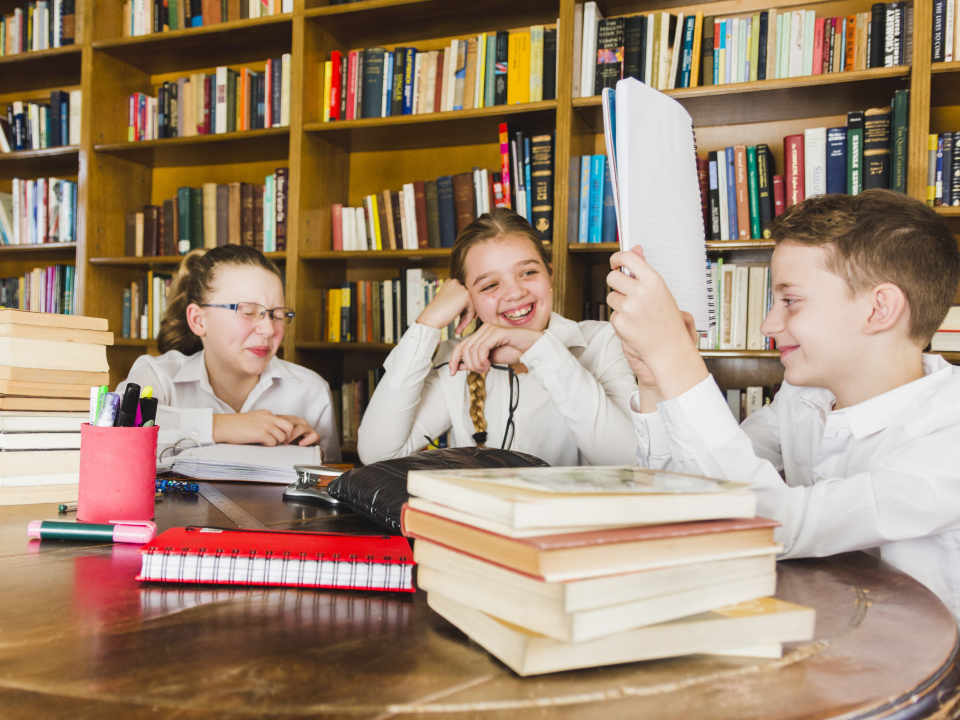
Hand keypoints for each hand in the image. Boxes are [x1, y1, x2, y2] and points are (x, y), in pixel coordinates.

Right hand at [213, 410, 299, 446]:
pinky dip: (268, 445)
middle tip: (278, 442)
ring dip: (275, 442)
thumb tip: (274, 432)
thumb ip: (265, 423)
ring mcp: (265, 425)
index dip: (285, 432)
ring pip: (281, 437)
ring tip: (265, 443)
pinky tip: (260, 444)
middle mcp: (268, 417)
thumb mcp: (254, 419)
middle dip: (286, 437)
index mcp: (267, 414)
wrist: (223, 425)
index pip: (286, 422)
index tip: (280, 438)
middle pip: (289, 428)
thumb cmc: (235, 425)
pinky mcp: (261, 433)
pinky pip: (272, 443)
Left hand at [276, 415, 319, 446]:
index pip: (286, 420)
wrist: (300, 445)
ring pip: (303, 427)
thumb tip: (263, 432)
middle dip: (286, 431)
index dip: (279, 427)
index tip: (272, 435)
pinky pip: (315, 435)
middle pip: (294, 423)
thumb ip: (273, 430)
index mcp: (291, 420)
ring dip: (295, 434)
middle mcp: (300, 423)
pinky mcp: (314, 436)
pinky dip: (308, 439)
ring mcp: (308, 429)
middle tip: (279, 440)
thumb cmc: (287, 439)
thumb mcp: (278, 434)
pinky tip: (300, 444)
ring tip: (287, 442)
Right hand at [417, 279, 475, 334]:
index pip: (461, 296)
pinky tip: (460, 327)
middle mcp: (456, 282)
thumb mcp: (447, 302)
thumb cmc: (436, 313)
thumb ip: (457, 300)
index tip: (460, 319)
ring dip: (466, 318)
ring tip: (459, 329)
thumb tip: (471, 305)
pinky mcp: (466, 295)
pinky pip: (472, 310)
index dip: (462, 309)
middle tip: (460, 326)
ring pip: (471, 305)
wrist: (431, 317)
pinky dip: (467, 320)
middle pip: (467, 300)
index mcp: (450, 282)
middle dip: (465, 314)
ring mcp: (461, 288)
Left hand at [447, 324, 543, 374]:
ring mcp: (490, 329)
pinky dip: (482, 359)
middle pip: (464, 349)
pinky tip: (489, 364)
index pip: (460, 346)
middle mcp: (483, 329)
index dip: (453, 359)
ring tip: (487, 368)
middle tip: (481, 370)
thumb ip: (476, 361)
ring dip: (477, 363)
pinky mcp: (497, 332)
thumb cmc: (514, 351)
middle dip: (469, 364)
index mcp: (480, 334)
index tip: (452, 372)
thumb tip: (459, 366)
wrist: (531, 347)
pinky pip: (482, 347)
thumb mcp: (490, 360)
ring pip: (472, 349)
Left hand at [606, 246, 707, 400]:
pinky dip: (620, 319)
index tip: (615, 262)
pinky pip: (612, 314)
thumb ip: (644, 270)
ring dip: (618, 303)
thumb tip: (635, 249)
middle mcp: (640, 293)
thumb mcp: (660, 291)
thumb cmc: (666, 319)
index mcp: (653, 282)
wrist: (668, 348)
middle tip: (626, 291)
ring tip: (635, 313)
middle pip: (612, 277)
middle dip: (616, 283)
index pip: (628, 258)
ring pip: (611, 297)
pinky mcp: (619, 322)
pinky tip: (634, 324)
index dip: (618, 258)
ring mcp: (628, 308)